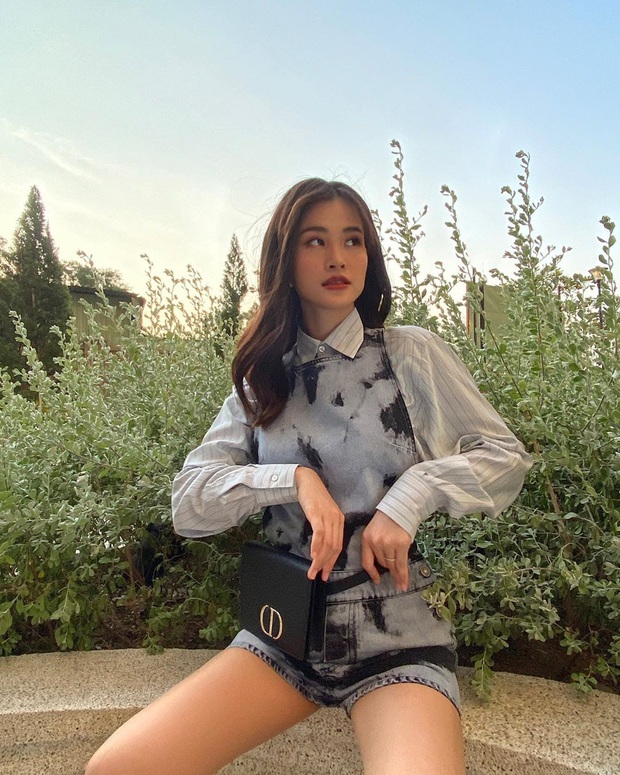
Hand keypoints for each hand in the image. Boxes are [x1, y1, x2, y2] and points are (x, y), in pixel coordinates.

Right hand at [295, 467, 344, 581]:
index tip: (325, 573)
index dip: (332, 562)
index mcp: (339, 521)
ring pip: (327, 543)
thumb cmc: (312, 498)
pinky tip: (312, 555)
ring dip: (319, 560)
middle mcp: (336, 519)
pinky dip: (317, 546)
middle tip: (318, 576)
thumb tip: (321, 548)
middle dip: (326, 564)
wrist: (306, 481)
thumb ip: (324, 528)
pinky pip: (320, 533)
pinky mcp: (318, 514)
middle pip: (334, 547)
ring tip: (312, 571)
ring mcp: (328, 516)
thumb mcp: (322, 514)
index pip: (338, 546)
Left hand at [361, 510, 412, 590]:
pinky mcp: (401, 544)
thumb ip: (375, 546)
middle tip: (395, 576)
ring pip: (391, 565)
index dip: (372, 573)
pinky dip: (403, 575)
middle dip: (388, 569)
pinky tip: (403, 583)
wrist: (400, 507)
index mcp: (366, 538)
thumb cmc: (388, 519)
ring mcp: (389, 544)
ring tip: (400, 583)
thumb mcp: (375, 531)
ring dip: (396, 574)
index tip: (377, 580)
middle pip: (382, 563)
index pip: (366, 562)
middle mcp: (376, 542)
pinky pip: (401, 564)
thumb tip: (382, 565)